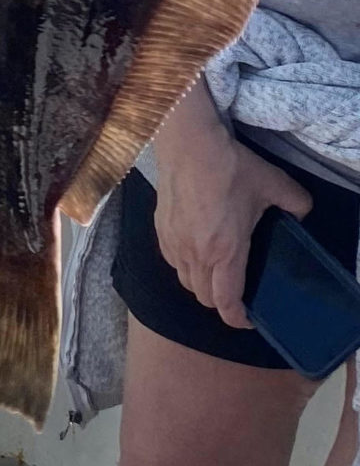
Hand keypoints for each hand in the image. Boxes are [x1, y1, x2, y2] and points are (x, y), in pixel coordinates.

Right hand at [152, 84, 311, 327]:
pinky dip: (185, 266)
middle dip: (220, 304)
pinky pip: (173, 262)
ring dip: (201, 286)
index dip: (236, 319)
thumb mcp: (274, 183)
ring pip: (185, 281)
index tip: (247, 321)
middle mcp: (196, 254)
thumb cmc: (229, 167)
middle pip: (204, 298)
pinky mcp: (161, 230)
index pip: (225, 302)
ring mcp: (175, 243)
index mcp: (225, 251)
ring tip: (215, 274)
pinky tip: (195, 250)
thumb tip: (304, 213)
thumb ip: (296, 203)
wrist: (188, 145)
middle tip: (236, 295)